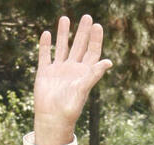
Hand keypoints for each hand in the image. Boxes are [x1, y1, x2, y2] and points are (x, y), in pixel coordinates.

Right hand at [33, 15, 112, 144]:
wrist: (52, 118)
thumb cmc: (70, 108)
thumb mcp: (83, 89)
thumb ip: (94, 75)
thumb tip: (109, 62)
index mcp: (84, 73)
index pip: (92, 52)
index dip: (95, 39)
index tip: (97, 25)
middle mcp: (72, 69)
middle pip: (79, 46)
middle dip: (83, 32)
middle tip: (87, 16)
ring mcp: (58, 70)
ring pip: (62, 47)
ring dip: (64, 33)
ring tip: (65, 18)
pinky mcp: (45, 72)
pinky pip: (45, 55)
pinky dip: (45, 45)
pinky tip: (47, 34)